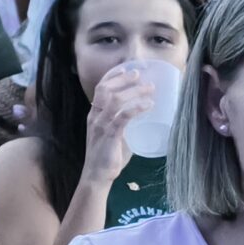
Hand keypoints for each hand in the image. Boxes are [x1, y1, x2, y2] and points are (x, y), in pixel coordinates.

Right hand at [82, 62, 153, 178]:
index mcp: (94, 114)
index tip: (128, 69)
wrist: (97, 175)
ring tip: (150, 89)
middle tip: (140, 75)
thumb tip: (142, 117)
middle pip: (106, 89)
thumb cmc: (107, 156)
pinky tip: (148, 105)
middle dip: (123, 79)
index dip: (113, 76)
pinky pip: (123, 116)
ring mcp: (101, 125)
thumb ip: (123, 124)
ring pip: (115, 100)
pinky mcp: (109, 134)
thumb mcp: (114, 134)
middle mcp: (94, 116)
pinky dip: (137, 108)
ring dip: (134, 92)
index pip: (99, 88)